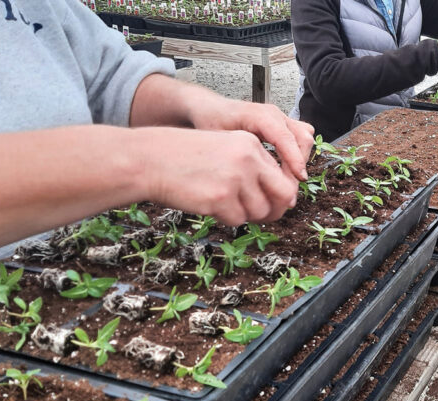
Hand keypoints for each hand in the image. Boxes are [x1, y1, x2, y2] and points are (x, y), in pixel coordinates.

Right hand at [135, 128, 299, 224]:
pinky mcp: (220, 198)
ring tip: (224, 204)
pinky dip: (225, 218)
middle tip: (263, 216)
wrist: (149, 160)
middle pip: (283, 195)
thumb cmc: (186, 158)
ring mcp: (235, 178)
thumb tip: (288, 199)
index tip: (273, 203)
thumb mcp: (226, 150)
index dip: (280, 194)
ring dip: (245, 214)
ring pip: (259, 211)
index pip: (283, 176)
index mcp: (251, 144)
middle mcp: (248, 159)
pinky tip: (208, 204)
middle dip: (276, 210)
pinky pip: (237, 220)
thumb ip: (255, 169)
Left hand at [189, 99, 313, 181]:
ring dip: (301, 159)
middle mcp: (273, 114)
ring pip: (305, 137)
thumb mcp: (220, 140)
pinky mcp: (283, 124)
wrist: (210, 109)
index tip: (299, 178)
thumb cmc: (211, 122)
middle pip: (301, 137)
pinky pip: (300, 137)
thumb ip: (238, 156)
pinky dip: (299, 154)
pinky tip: (287, 169)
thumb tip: (257, 178)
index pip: (284, 137)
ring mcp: (280, 118)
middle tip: (290, 186)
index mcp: (258, 115)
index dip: (294, 159)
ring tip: (289, 179)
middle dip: (300, 162)